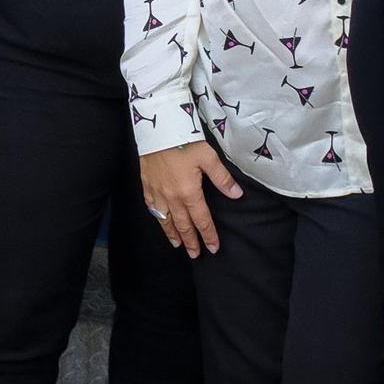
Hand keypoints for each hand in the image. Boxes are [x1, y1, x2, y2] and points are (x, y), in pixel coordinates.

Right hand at [139, 140, 241, 257]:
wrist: (156, 129)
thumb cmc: (183, 141)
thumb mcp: (208, 157)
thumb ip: (222, 178)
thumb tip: (237, 195)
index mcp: (189, 192)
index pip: (201, 220)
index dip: (208, 235)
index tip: (213, 248)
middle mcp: (172, 197)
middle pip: (182, 225)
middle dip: (190, 241)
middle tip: (195, 254)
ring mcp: (157, 192)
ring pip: (165, 220)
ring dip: (172, 234)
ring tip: (178, 245)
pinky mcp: (146, 184)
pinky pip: (152, 207)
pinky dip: (157, 218)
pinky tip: (160, 221)